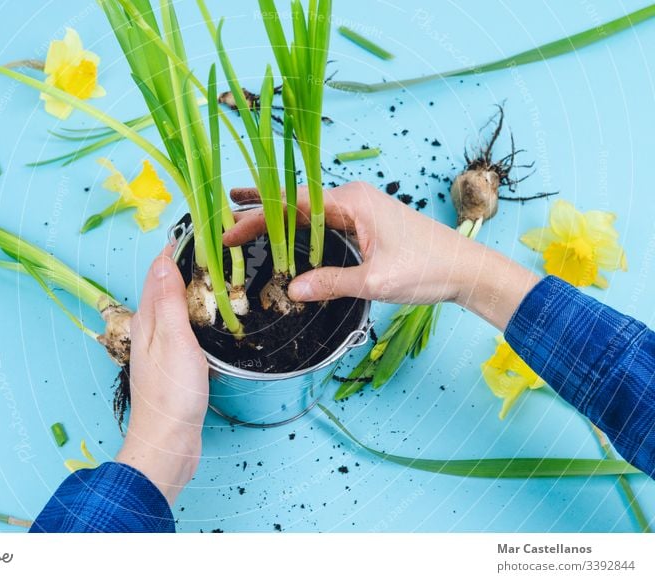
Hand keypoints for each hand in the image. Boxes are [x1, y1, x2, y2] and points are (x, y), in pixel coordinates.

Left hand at [115, 251, 208, 504]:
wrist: (168, 443)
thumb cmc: (172, 395)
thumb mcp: (174, 341)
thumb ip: (168, 301)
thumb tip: (164, 260)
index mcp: (146, 319)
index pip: (157, 271)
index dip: (176, 248)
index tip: (200, 230)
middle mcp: (149, 329)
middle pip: (165, 286)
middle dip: (187, 264)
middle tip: (218, 249)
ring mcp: (160, 347)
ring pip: (175, 307)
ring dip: (193, 288)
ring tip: (221, 274)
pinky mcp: (173, 364)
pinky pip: (184, 327)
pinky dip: (198, 313)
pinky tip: (213, 316)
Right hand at [224, 182, 538, 330]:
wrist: (466, 269)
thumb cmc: (428, 268)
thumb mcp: (377, 281)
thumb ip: (332, 283)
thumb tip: (293, 291)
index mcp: (352, 201)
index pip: (292, 206)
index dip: (257, 218)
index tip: (230, 230)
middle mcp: (352, 199)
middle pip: (295, 204)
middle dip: (260, 213)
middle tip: (225, 222)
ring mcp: (359, 210)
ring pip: (307, 213)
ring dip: (278, 222)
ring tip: (244, 227)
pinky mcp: (365, 224)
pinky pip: (323, 224)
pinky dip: (299, 232)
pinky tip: (285, 240)